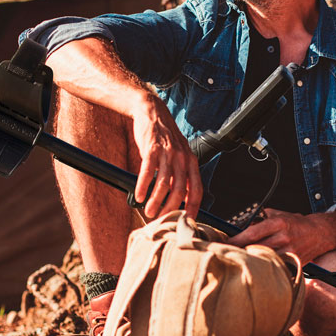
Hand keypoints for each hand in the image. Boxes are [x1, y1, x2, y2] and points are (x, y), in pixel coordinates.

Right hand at [131, 96, 202, 217]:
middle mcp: (182, 159)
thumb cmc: (165, 138)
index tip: (186, 222)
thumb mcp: (179, 156)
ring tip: (148, 212)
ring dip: (155, 201)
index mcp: (192, 162)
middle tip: (161, 220)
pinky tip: (138, 196)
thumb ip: (181, 176)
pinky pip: (148, 171)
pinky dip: (143, 186)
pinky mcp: (152, 148)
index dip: (193, 209)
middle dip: (170, 209)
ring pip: (164, 183)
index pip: (196, 191)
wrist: (152, 112)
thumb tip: (181, 200)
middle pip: (180, 191)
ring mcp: (168, 153)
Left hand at [226, 209, 332, 261]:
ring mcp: (290, 251)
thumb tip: (242, 227)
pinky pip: (276, 267)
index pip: (251, 233)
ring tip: (241, 262)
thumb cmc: (297, 224)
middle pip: (255, 248)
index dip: (236, 240)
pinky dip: (266, 268)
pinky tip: (259, 269)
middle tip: (228, 254)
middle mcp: (283, 237)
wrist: (321, 233)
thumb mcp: (279, 215)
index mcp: (278, 223)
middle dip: (241, 252)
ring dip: (252, 261)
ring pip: (264, 260)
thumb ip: (261, 219)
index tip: (225, 243)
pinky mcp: (294, 262)